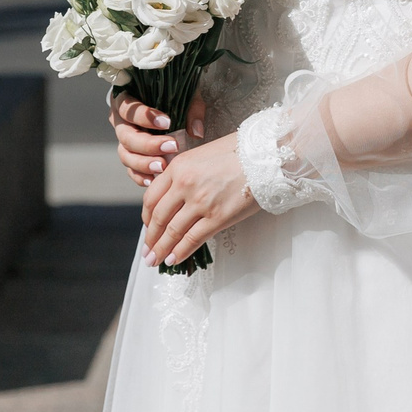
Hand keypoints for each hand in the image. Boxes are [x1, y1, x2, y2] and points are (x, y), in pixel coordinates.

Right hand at [111, 89, 205, 188]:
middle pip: (126, 137)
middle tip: (172, 146)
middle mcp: (120, 123)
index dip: (145, 117)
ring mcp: (124, 142)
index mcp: (126, 101)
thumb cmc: (174, 96)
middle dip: (148, 144)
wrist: (168, 105)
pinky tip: (153, 180)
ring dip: (144, 163)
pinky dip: (140, 176)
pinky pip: (130, 170)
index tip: (167, 122)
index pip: (129, 109)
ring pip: (126, 155)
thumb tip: (196, 132)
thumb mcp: (185, 94)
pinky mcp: (130, 157)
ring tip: (163, 167)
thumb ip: (192, 109)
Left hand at [140, 132, 258, 266]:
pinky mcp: (218, 216)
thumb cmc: (239, 151)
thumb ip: (186, 173)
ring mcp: (201, 202)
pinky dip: (180, 251)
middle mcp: (185, 184)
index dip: (146, 217)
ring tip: (155, 260)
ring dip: (161, 249)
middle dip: (151, 238)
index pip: (151, 197)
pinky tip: (173, 259)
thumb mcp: (202, 154)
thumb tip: (177, 195)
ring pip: (173, 231)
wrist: (265, 155)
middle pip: (158, 217)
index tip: (147, 227)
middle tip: (147, 251)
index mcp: (178, 166)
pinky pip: (193, 239)